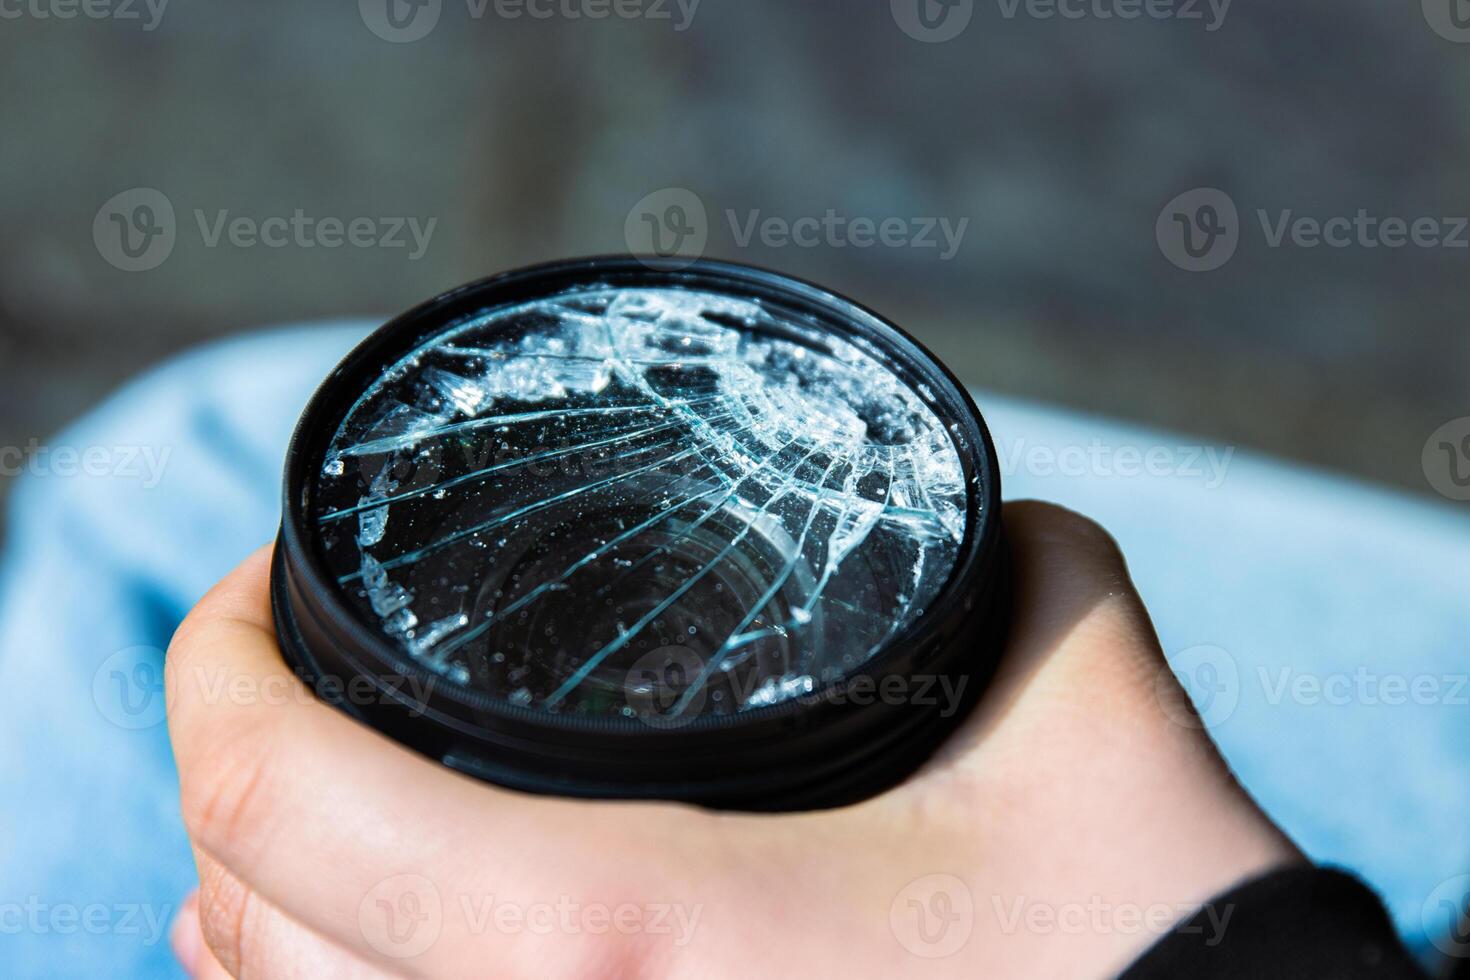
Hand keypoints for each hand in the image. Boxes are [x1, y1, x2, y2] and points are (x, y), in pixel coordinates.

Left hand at [165, 501, 1299, 978]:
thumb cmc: (1140, 936)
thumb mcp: (1075, 694)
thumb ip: (1006, 559)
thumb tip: (975, 514)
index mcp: (606, 934)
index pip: (274, 800)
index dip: (213, 662)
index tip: (257, 580)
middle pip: (244, 928)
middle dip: (230, 777)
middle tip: (291, 672)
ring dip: (261, 906)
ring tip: (305, 808)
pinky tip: (366, 945)